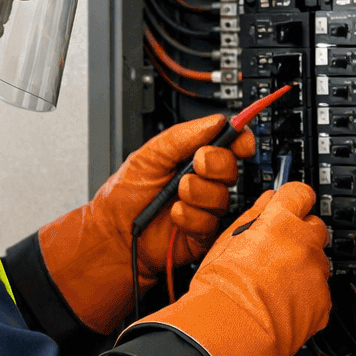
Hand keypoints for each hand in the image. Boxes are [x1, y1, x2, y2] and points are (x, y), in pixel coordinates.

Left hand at [37, 115, 255, 333]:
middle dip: (216, 164)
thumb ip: (181, 136)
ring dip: (198, 193)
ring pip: (222, 196)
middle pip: (231, 168)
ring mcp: (204, 208)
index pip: (228, 145)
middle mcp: (202, 182)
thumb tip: (215, 121)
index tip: (241, 141)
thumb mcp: (148, 155)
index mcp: (192, 159)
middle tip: (196, 165)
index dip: (240, 141)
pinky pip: (211, 222)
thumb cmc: (125, 195)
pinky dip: (190, 217)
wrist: (114, 233)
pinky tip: (175, 216)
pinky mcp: (203, 233)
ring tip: (177, 195)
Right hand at [130, 183, 331, 355]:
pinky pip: (319, 292)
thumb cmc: (221, 289)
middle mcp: (304, 242)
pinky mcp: (322, 302)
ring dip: (302, 267)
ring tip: (275, 284)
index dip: (293, 199)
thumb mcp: (226, 241)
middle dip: (300, 235)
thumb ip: (252, 217)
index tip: (291, 204)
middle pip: (314, 226)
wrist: (233, 332)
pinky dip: (306, 296)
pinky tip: (283, 304)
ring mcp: (316, 273)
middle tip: (277, 251)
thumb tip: (265, 203)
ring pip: (317, 261)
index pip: (300, 192)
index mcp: (279, 221)